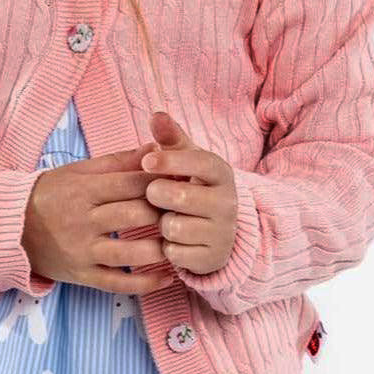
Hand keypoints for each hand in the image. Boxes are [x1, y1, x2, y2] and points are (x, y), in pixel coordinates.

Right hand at [21, 141, 174, 296]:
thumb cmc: (51, 193)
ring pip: (130, 253)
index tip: (182, 180)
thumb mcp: (79, 171)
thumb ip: (118, 162)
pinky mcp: (82, 276)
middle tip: (189, 210)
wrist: (12, 227)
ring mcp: (82, 251)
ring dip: (160, 249)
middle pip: (134, 216)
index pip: (130, 183)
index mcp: (84, 190)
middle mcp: (83, 221)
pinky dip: (146, 283)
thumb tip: (154, 148)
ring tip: (181, 242)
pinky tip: (168, 277)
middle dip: (164, 212)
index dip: (160, 181)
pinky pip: (118, 283)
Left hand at [140, 111, 238, 275]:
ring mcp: (222, 233)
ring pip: (175, 227)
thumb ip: (171, 137)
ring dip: (161, 223)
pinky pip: (175, 253)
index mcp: (221, 173)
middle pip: (181, 197)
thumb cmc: (193, 185)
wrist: (218, 230)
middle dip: (158, 194)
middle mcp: (227, 203)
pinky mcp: (212, 259)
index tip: (146, 161)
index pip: (199, 162)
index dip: (171, 161)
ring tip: (167, 217)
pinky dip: (167, 246)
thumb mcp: (186, 159)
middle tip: (153, 193)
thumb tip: (156, 114)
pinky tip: (174, 240)